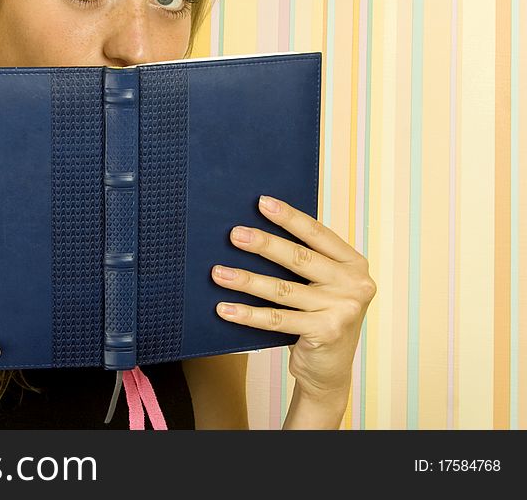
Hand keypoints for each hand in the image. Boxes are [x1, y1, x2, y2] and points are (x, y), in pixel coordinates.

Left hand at [211, 195, 375, 406]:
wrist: (329, 371)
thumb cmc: (318, 318)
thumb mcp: (322, 286)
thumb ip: (306, 263)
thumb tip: (256, 231)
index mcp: (354, 264)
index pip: (318, 234)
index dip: (289, 217)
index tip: (262, 202)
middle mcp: (354, 284)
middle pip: (299, 258)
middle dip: (263, 244)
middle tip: (234, 234)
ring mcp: (342, 309)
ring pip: (283, 289)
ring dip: (246, 279)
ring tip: (219, 272)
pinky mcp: (326, 332)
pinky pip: (277, 319)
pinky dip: (248, 314)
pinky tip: (225, 308)